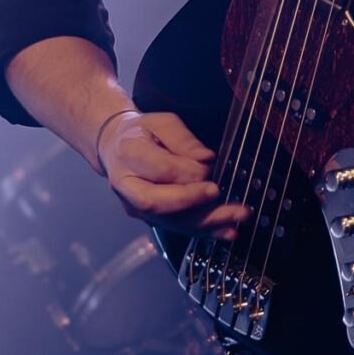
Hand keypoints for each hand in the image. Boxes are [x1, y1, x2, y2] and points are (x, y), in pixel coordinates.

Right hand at [96, 107, 250, 234]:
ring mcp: (136, 207)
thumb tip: (206, 158)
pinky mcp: (150, 219)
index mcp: (128, 154)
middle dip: (191, 201)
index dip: (185, 172)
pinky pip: (178, 228)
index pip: (158, 169)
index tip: (208, 167)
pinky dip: (206, 232)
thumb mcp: (162, 122)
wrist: (117, 149)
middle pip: (156, 202)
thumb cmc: (142, 133)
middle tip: (217, 192)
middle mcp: (127, 186)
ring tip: (236, 217)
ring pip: (169, 221)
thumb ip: (183, 139)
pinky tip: (228, 231)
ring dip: (206, 222)